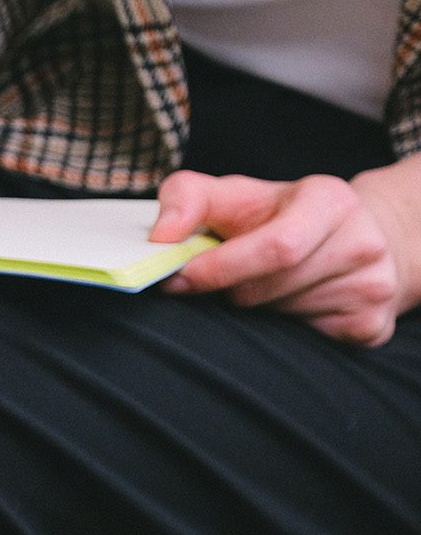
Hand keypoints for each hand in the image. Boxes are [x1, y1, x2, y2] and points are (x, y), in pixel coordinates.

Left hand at [152, 170, 419, 345]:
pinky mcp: (372, 326)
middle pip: (268, 289)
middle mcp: (362, 243)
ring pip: (281, 318)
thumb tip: (160, 236)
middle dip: (231, 289)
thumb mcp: (235, 194)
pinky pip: (303, 340)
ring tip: (265, 282)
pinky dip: (282, 328)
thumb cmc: (281, 216)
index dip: (219, 268)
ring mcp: (372, 288)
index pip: (275, 247)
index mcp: (330, 201)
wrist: (358, 236)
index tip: (179, 277)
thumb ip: (187, 199)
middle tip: (225, 278)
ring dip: (254, 308)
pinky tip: (291, 301)